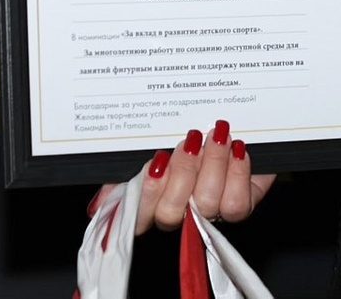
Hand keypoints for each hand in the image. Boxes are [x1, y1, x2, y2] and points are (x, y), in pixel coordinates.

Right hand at [92, 120, 275, 234]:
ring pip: (204, 204)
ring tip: (216, 135)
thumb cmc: (193, 136)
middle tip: (190, 140)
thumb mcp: (152, 145)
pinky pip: (236, 204)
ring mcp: (210, 213)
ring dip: (212, 163)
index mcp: (153, 202)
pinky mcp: (241, 206)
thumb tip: (98, 205)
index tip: (157, 162)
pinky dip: (237, 171)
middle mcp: (180, 214)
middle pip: (169, 214)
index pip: (137, 218)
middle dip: (181, 172)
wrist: (242, 122)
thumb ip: (122, 174)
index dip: (147, 194)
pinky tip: (237, 148)